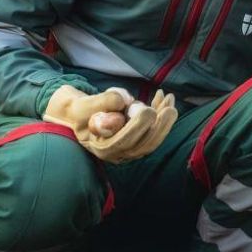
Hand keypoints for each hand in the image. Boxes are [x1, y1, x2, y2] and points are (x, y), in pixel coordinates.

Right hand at [43, 85, 176, 162]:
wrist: (81, 116)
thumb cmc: (81, 110)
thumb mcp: (84, 104)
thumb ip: (101, 103)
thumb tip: (123, 101)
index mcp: (102, 148)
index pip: (124, 142)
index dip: (138, 127)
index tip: (147, 110)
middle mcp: (118, 154)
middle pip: (144, 145)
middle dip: (160, 127)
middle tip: (169, 109)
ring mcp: (130, 150)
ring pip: (153, 140)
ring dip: (165, 121)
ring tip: (170, 100)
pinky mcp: (138, 142)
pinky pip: (154, 132)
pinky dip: (161, 115)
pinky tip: (164, 97)